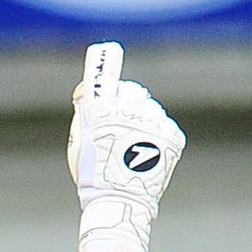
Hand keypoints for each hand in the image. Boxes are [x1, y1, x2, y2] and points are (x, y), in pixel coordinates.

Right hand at [67, 40, 183, 251]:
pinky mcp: (173, 135)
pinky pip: (165, 124)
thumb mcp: (79, 141)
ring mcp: (155, 122)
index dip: (104, 65)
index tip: (108, 49)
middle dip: (125, 101)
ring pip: (150, 108)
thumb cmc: (93, 174)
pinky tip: (147, 152)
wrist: (120, 202)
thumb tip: (92, 92)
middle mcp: (130, 111)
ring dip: (142, 119)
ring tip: (133, 147)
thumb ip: (86, 113)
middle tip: (119, 123)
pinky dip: (157, 134)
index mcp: (102, 111)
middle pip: (131, 90)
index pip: (104, 77)